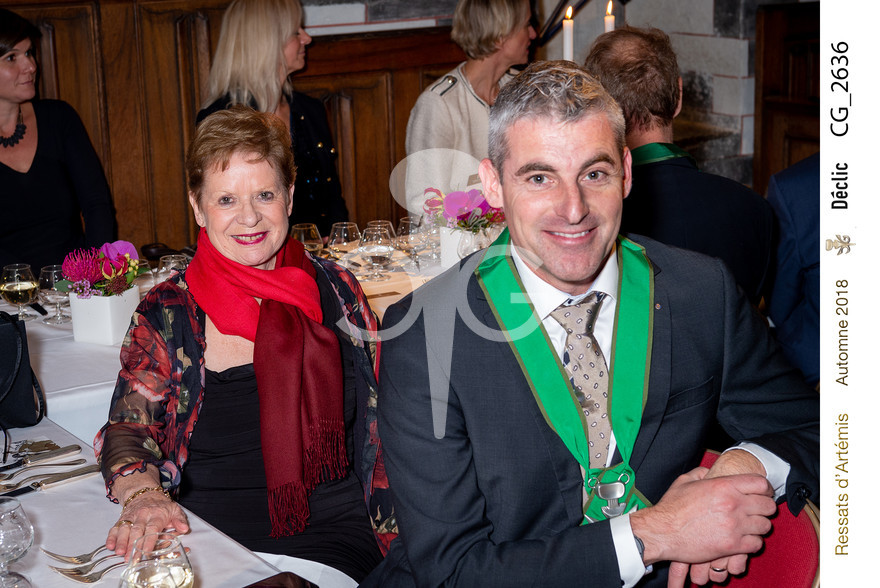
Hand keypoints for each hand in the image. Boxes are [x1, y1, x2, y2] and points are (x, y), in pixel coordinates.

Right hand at [105, 470, 189, 560]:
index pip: (153, 528)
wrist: (144, 493)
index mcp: (157, 514)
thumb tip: (184, 529)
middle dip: (134, 545)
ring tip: (120, 553)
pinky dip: (111, 537)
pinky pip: (115, 527)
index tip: (147, 551)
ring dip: (121, 541)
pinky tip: (110, 545)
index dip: (149, 540)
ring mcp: (131, 517)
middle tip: (132, 559)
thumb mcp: (175, 509)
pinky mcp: (122, 519)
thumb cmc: (161, 505)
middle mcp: (142, 515)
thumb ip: (180, 520)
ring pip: (125, 529)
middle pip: (137, 531)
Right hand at [666, 449, 770, 585]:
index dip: (764, 489)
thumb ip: (701, 473)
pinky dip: (753, 542)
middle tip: (757, 511)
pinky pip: (757, 544)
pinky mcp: (732, 545)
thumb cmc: (671, 508)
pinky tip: (743, 540)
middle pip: (768, 506)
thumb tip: (711, 471)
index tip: (762, 494)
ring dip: (759, 526)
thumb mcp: (684, 481)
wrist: (661, 532)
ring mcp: (734, 526)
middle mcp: (733, 504)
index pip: (760, 483)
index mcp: (723, 485)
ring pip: (765, 526)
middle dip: (764, 508)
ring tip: (749, 526)